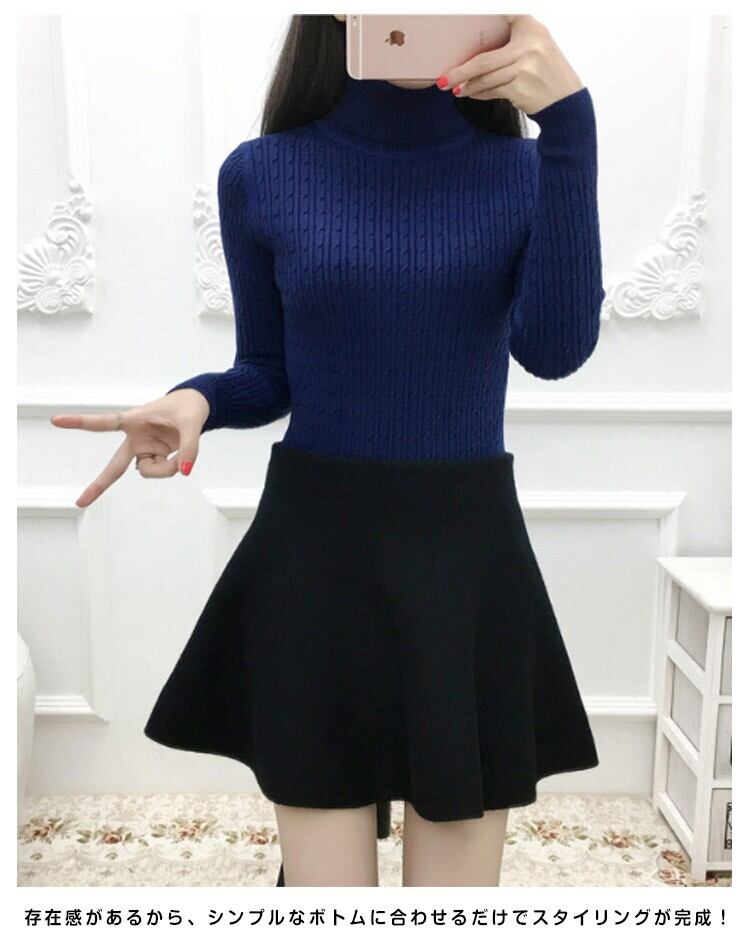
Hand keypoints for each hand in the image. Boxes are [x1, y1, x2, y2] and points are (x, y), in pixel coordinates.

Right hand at [50, 388, 209, 507]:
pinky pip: (161, 472)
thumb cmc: (187, 408)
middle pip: (114, 466)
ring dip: (166, 468)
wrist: (195, 408)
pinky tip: (178, 456)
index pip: (104, 423)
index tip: (56, 420)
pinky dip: (172, 468)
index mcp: (133, 420)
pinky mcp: (152, 459)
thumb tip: (184, 471)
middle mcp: (134, 439)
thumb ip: (189, 447)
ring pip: (149, 472)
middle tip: (80, 503)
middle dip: (98, 485)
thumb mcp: (192, 423)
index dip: (80, 422)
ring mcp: (143, 451)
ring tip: (180, 451)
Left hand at [437, 14, 583, 114]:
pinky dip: (479, 94)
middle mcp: (530, 45)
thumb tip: (476, 52)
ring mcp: (525, 67)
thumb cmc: (547, 74)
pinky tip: (471, 94)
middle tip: (444, 78)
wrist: (566, 102)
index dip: (484, 10)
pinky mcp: (520, 87)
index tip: (465, 10)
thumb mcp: (537, 47)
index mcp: (532, 28)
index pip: (507, 11)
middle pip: (484, 59)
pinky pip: (492, 91)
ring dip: (467, 86)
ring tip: (454, 89)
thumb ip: (513, 41)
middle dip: (460, 71)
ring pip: (486, 78)